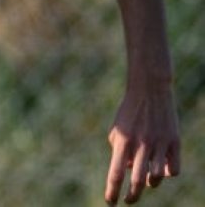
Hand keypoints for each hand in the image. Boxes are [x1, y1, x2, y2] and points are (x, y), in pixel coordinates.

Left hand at [104, 84, 179, 203]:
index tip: (111, 202)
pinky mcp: (174, 142)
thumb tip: (126, 169)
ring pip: (157, 178)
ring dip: (150, 182)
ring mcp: (159, 144)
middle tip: (128, 200)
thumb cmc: (130, 110)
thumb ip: (118, 149)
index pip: (115, 173)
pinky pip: (173, 170)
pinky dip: (167, 173)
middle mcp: (141, 144)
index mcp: (123, 140)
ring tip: (146, 178)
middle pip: (137, 181)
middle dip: (132, 196)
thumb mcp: (118, 128)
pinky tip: (162, 167)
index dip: (112, 191)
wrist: (149, 89)